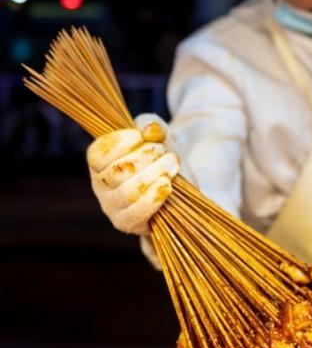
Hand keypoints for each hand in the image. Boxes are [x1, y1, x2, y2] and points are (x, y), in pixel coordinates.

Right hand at [87, 113, 178, 235]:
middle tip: (164, 151)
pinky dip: (153, 197)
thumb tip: (150, 130)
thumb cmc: (162, 156)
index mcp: (99, 161)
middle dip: (145, 156)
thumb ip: (153, 124)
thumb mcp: (159, 134)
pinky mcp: (127, 223)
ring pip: (127, 191)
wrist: (178, 186)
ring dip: (154, 174)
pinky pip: (135, 212)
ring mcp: (111, 206)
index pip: (98, 153)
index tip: (142, 136)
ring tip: (171, 165)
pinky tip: (167, 185)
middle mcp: (100, 184)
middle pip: (115, 171)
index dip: (120, 142)